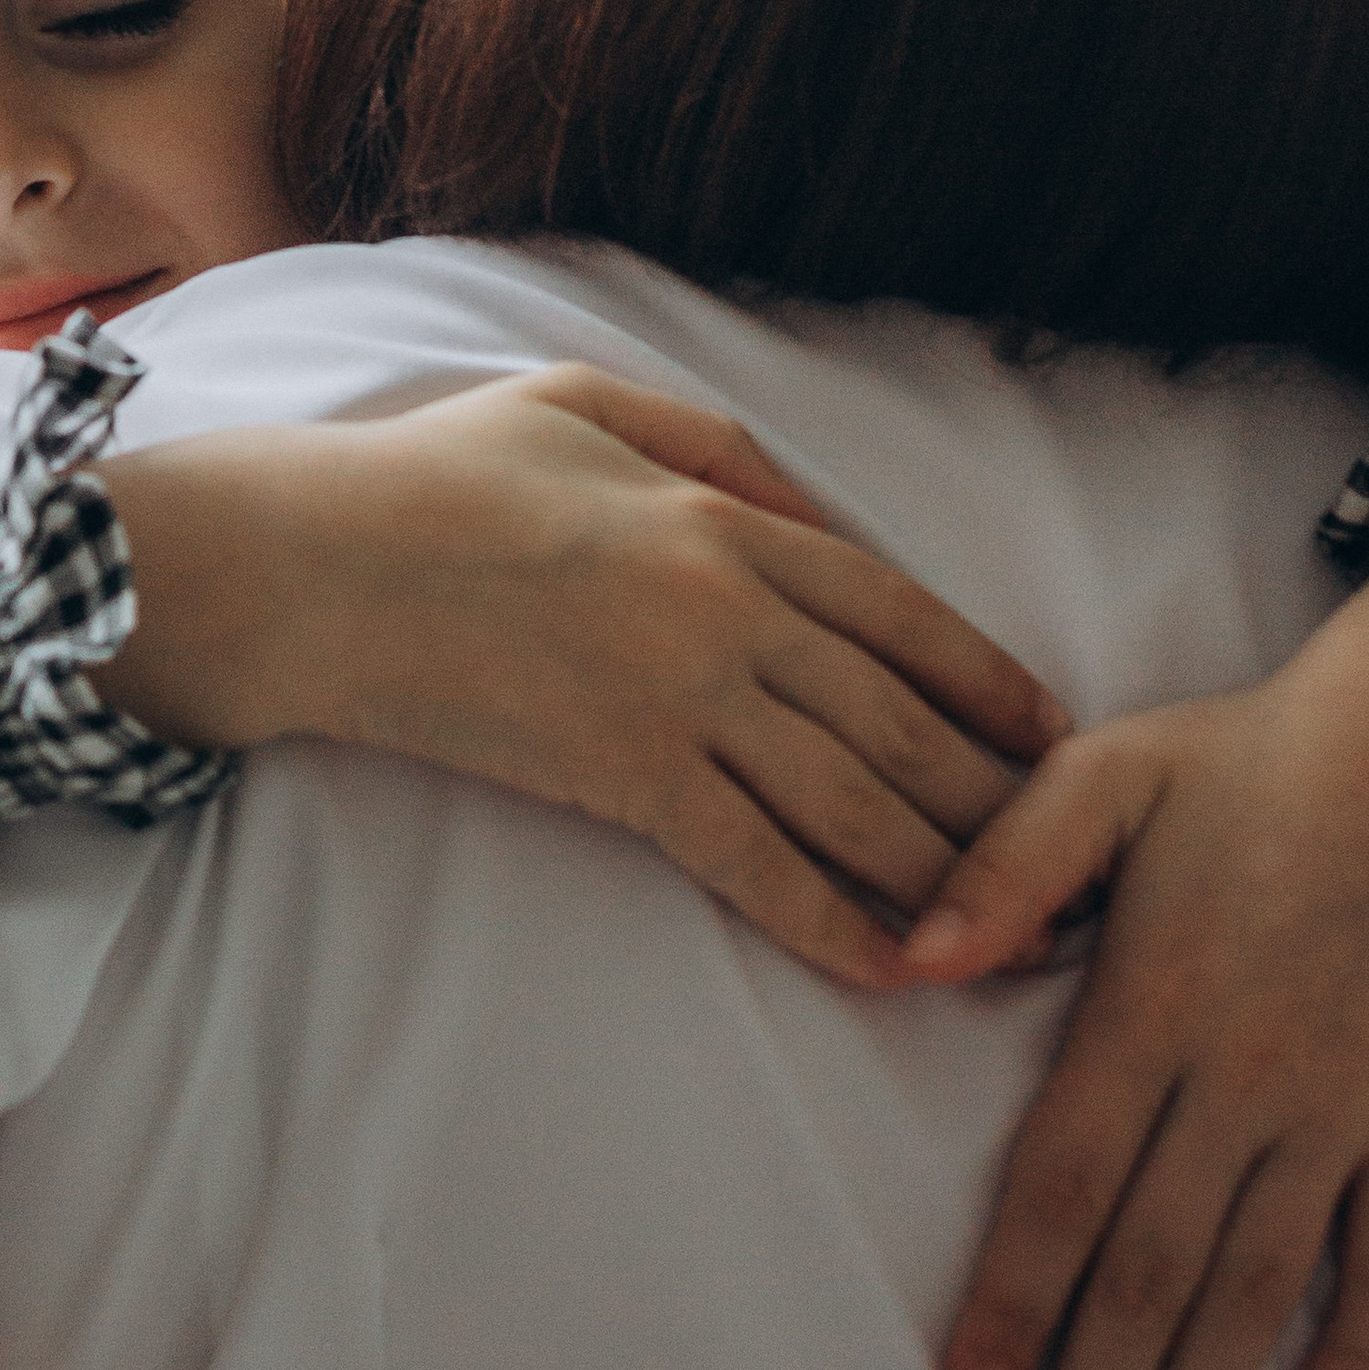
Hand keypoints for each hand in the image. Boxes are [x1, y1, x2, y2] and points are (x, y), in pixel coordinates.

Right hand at [98, 365, 1067, 988]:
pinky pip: (753, 862)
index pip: (899, 609)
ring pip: (850, 800)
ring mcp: (680, 700)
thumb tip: (811, 512)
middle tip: (1057, 862)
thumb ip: (713, 449)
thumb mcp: (584, 404)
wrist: (311, 566)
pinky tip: (886, 965)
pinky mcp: (622, 778)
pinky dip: (830, 919)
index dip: (985, 680)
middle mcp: (729, 609)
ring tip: (1002, 931)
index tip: (1047, 736)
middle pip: (899, 719)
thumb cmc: (433, 476)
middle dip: (992, 798)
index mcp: (727, 515)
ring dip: (940, 872)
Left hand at [907, 530, 1368, 1369]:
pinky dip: (1356, 1351)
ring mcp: (1346, 1110)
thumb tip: (909, 953)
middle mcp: (1249, 1080)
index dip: (1011, 1300)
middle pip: (1151, 1272)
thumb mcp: (1107, 774)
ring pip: (1258, 1289)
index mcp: (1155, 1007)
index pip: (1064, 1185)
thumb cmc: (1249, 760)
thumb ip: (1006, 864)